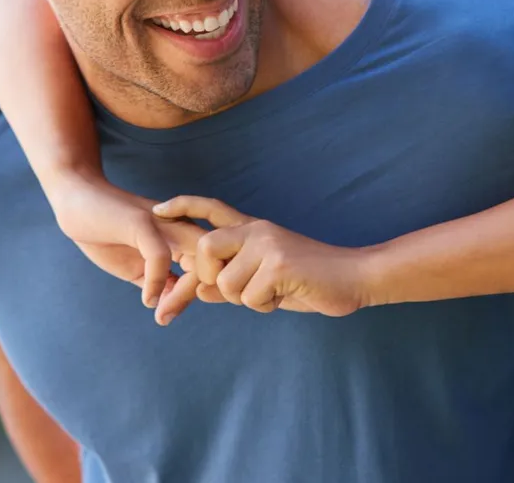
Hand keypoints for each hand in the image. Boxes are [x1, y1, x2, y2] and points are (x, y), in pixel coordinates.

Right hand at [44, 171, 203, 308]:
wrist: (77, 201)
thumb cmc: (108, 234)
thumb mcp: (137, 266)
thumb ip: (158, 283)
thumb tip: (172, 306)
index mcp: (185, 236)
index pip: (210, 267)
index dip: (195, 294)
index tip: (168, 315)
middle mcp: (183, 225)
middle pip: (212, 262)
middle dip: (193, 295)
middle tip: (165, 318)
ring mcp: (165, 221)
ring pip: (196, 258)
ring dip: (182, 293)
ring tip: (161, 314)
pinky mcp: (143, 221)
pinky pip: (161, 255)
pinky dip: (158, 281)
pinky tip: (147, 298)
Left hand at [150, 196, 369, 324]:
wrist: (356, 276)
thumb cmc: (313, 281)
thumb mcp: (268, 281)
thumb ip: (235, 281)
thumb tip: (199, 289)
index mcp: (254, 230)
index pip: (211, 209)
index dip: (183, 207)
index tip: (157, 211)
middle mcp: (258, 231)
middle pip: (205, 248)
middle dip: (210, 277)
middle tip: (235, 289)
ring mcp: (268, 245)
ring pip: (227, 284)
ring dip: (247, 300)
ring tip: (274, 293)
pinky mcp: (279, 263)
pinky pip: (250, 298)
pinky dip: (266, 306)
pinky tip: (287, 294)